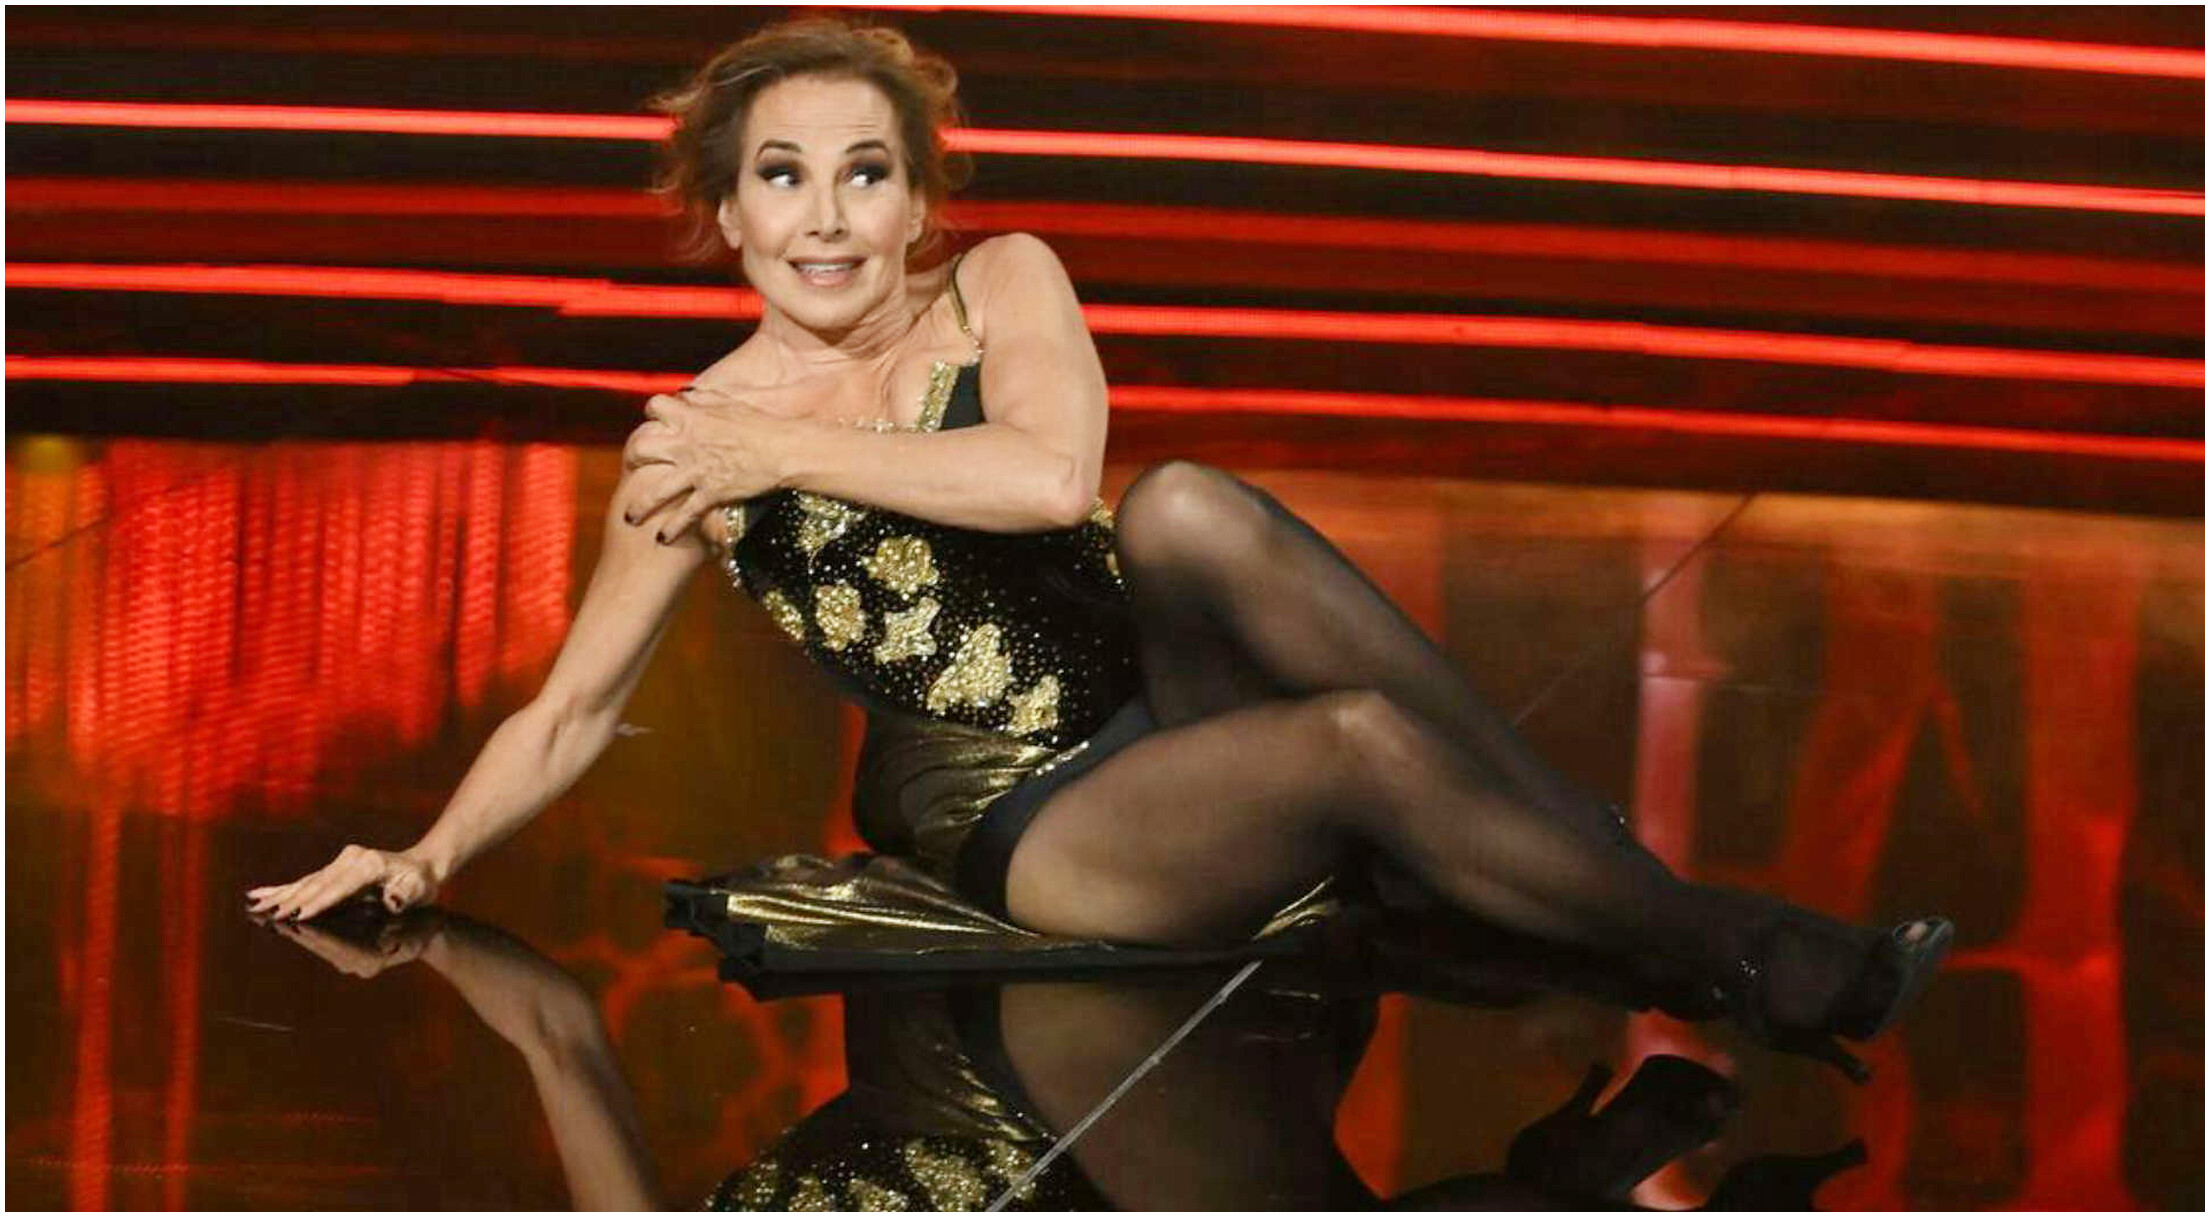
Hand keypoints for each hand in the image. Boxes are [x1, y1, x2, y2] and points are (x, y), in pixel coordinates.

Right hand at [246, 844, 438, 920]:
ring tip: (253, 904)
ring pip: (306, 882)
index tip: (295, 915)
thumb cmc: (421, 882)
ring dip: (279, 895)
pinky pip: (306, 881)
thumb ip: (406, 895)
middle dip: (291, 901)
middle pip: (316, 884)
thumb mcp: (420, 889)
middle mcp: (351, 860)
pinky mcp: (335, 869)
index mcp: (368, 865)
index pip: (338, 887)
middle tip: (265, 915)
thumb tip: (392, 901)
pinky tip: (259, 894)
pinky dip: (283, 889)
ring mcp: (341, 862)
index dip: (317, 903)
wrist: (423, 865)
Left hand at [269, 910, 443, 978]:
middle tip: (265, 915)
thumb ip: (404, 937)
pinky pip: (312, 934)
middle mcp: (350, 963)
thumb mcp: (421, 931)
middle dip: (290, 928)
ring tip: (261, 912)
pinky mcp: (339, 946)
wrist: (429, 933)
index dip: (315, 931)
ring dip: (286, 925)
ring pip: (309, 939)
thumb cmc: (426, 929)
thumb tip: (387, 939)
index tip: (295, 920)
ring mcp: (343, 957)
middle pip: (315, 943)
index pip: (335, 945)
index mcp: (367, 960)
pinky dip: (294, 922)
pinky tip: (274, 912)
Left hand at [621, 388, 789, 542]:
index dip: (652, 414)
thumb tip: (687, 394)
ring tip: (630, 517)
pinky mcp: (709, 494)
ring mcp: (695, 472)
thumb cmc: (762, 424)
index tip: (654, 421)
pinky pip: (684, 515)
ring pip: (655, 491)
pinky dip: (672, 529)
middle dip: (634, 457)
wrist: (783, 449)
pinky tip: (662, 539)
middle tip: (633, 466)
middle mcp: (686, 444)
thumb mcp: (730, 402)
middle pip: (642, 448)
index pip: (655, 407)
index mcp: (691, 418)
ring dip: (640, 506)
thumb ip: (704, 399)